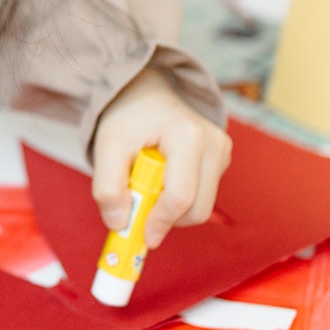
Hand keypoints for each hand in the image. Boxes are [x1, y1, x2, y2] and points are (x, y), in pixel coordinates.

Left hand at [91, 69, 231, 247]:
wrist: (145, 92)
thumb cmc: (128, 116)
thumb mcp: (107, 146)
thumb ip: (107, 187)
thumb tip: (119, 225)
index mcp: (188, 135)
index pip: (180, 196)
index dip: (159, 222)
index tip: (140, 237)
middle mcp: (214, 143)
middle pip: (197, 209)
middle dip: (166, 217)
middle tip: (137, 208)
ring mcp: (222, 152)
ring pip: (201, 208)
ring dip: (171, 209)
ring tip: (147, 183)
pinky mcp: (221, 161)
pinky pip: (202, 198)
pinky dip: (178, 199)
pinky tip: (162, 177)